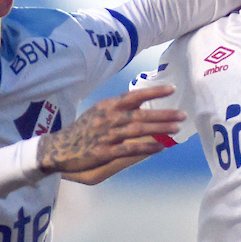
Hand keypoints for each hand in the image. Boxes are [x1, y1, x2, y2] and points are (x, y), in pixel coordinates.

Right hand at [36, 85, 184, 173]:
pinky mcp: (105, 151)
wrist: (58, 148)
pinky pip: (130, 148)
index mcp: (107, 106)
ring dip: (159, 129)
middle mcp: (108, 118)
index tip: (172, 89)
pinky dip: (146, 147)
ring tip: (176, 129)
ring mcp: (107, 135)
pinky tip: (160, 147)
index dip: (153, 92)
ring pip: (138, 130)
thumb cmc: (81, 130)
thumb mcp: (97, 112)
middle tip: (182, 115)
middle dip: (163, 114)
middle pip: (141, 114)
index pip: (134, 96)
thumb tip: (139, 103)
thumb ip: (117, 108)